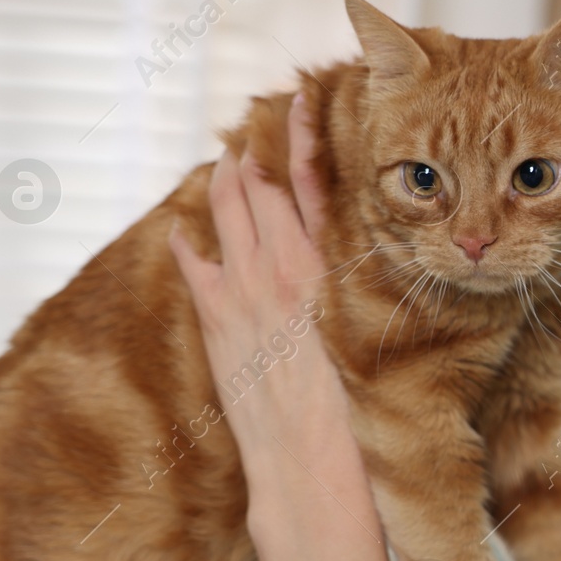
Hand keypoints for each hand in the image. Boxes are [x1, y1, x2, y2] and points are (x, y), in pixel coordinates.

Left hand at [170, 93, 349, 476]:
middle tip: (253, 128)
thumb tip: (376, 267)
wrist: (311, 459)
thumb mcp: (372, 333)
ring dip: (224, 184)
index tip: (299, 101)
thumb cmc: (358, 406)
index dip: (300, 136)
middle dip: (254, 152)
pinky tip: (185, 230)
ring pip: (225, 215)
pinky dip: (189, 243)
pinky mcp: (218, 323)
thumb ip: (365, 290)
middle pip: (259, 188)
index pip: (309, 182)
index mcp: (326, 268)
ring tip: (227, 161)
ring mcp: (243, 293)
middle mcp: (281, 270)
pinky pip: (195, 267)